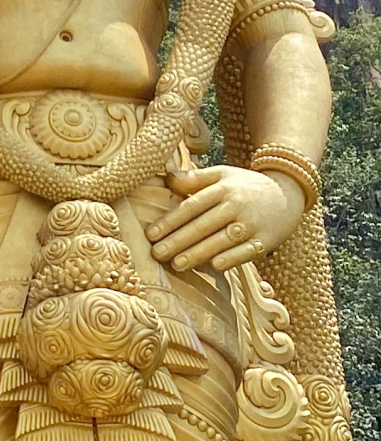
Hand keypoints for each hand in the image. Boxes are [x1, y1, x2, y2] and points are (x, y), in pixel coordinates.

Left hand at [150, 164, 304, 273]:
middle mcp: (236, 205)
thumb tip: (167, 178)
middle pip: (203, 225)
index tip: (151, 234)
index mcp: (223, 188)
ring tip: (177, 264)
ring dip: (199, 253)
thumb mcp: (223, 174)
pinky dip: (233, 258)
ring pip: (222, 240)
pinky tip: (216, 266)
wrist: (288, 193)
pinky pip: (247, 251)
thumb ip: (195, 179)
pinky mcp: (266, 240)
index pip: (192, 206)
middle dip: (178, 240)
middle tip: (157, 253)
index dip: (170, 220)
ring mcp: (252, 223)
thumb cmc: (246, 186)